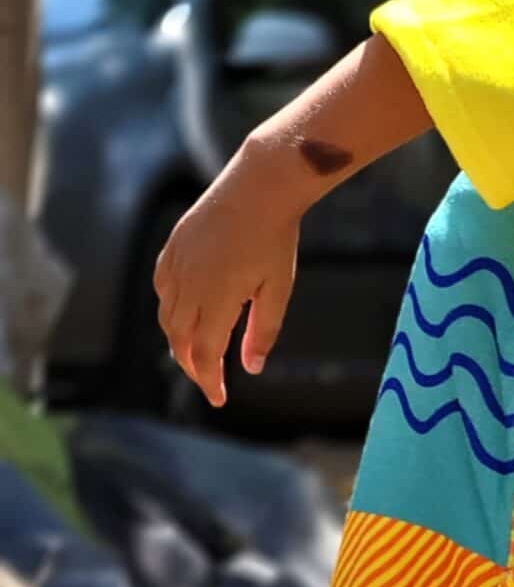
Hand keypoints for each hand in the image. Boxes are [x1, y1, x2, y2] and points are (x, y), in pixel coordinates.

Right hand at [153, 153, 304, 409]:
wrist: (258, 187)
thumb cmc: (275, 239)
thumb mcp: (278, 290)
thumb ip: (263, 331)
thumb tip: (251, 368)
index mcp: (218, 299)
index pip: (205, 354)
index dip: (209, 381)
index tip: (219, 399)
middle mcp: (190, 284)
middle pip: (180, 340)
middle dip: (192, 366)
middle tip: (209, 381)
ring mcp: (178, 264)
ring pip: (167, 316)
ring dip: (178, 341)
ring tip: (196, 354)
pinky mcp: (173, 247)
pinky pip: (162, 287)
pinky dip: (169, 309)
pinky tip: (183, 315)